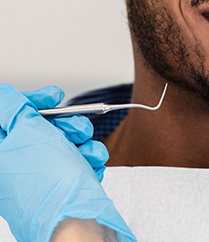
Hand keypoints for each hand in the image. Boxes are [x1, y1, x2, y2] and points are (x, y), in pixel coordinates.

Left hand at [0, 84, 134, 241]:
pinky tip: (91, 165)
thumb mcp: (29, 132)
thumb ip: (16, 108)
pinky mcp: (61, 189)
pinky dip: (87, 160)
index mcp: (1, 154)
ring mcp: (39, 180)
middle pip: (42, 129)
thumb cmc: (51, 182)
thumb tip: (7, 96)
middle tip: (75, 129)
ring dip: (82, 142)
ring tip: (88, 152)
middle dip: (67, 124)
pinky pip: (76, 163)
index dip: (34, 101)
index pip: (11, 116)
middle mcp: (16, 168)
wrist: (76, 219)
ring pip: (64, 145)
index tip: (54, 98)